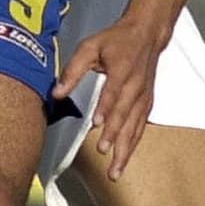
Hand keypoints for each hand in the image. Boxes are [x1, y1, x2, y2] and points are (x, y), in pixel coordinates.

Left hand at [54, 15, 163, 179]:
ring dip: (125, 149)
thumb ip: (73, 70)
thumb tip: (57, 93)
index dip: (106, 108)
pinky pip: (140, 127)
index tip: (97, 124)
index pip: (113, 92)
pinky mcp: (147, 103)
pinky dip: (132, 144)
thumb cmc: (116, 40)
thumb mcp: (90, 47)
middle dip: (115, 136)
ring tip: (115, 170)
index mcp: (122, 70)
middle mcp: (136, 86)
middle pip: (125, 115)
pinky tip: (124, 159)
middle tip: (104, 153)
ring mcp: (144, 97)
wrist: (147, 34)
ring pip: (135, 127)